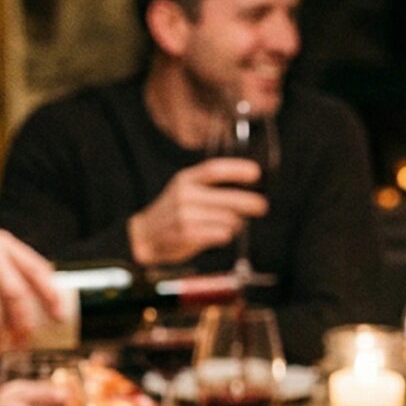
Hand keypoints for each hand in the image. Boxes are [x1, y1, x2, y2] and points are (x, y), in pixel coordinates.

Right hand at [126, 158, 266, 268]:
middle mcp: (185, 195)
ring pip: (227, 219)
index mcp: (186, 179)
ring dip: (236, 223)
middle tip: (262, 206)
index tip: (256, 173)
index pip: (214, 169)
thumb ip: (209, 187)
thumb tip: (245, 189)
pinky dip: (226, 235)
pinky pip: (220, 234)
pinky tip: (224, 234)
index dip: (237, 170)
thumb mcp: (184, 190)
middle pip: (227, 197)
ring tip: (234, 224)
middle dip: (250, 202)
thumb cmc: (171, 213)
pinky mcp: (186, 234)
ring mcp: (184, 215)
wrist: (143, 236)